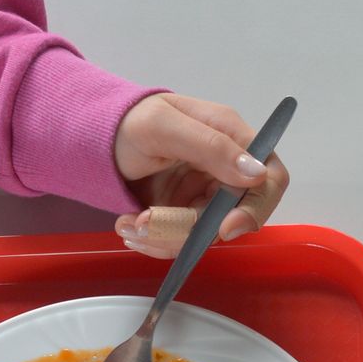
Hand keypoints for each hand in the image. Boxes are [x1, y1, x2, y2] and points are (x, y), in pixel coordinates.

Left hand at [112, 93, 291, 257]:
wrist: (92, 137)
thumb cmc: (126, 120)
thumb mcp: (164, 126)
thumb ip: (211, 146)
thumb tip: (257, 173)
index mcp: (231, 137)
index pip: (270, 179)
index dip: (256, 208)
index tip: (225, 227)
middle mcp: (225, 169)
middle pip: (233, 217)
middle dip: (191, 229)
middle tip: (149, 223)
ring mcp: (205, 195)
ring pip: (204, 235)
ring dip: (164, 237)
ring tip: (129, 224)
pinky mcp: (185, 214)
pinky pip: (182, 241)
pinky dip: (154, 240)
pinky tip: (130, 226)